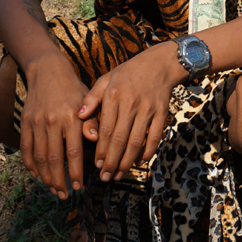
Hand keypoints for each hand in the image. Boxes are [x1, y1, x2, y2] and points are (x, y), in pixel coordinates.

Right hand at [19, 51, 97, 198]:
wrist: (48, 70)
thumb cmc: (73, 88)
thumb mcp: (88, 101)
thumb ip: (92, 122)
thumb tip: (96, 141)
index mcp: (72, 116)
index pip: (74, 152)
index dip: (76, 172)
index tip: (80, 187)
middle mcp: (53, 120)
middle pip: (55, 159)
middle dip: (60, 181)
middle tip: (65, 195)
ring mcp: (37, 122)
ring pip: (40, 157)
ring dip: (46, 177)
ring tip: (53, 189)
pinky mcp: (25, 121)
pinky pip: (26, 148)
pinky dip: (30, 164)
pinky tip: (37, 175)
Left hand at [79, 41, 186, 181]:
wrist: (160, 64)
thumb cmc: (128, 73)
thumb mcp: (107, 79)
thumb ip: (92, 97)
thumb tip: (79, 115)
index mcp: (114, 95)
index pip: (105, 129)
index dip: (101, 150)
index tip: (97, 165)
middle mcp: (130, 103)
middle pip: (119, 139)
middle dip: (112, 161)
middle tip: (106, 177)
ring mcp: (148, 109)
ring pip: (136, 141)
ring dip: (127, 161)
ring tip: (120, 175)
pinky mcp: (162, 113)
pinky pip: (154, 137)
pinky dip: (147, 152)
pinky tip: (139, 162)